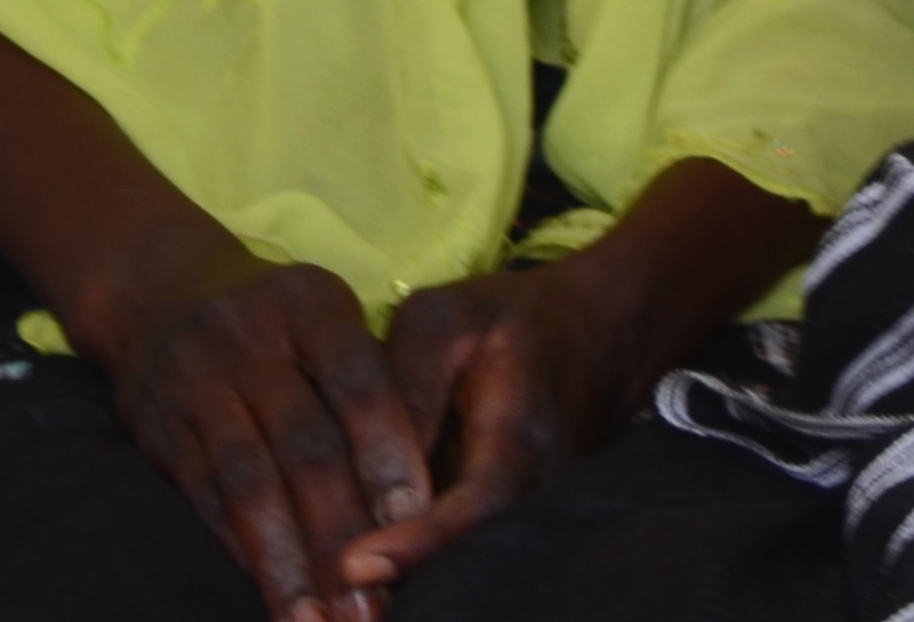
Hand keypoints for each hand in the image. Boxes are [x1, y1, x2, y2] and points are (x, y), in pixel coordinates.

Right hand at [91, 243, 429, 621]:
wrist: (159, 291)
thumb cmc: (276, 319)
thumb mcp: (326, 315)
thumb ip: (369, 380)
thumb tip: (419, 487)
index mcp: (311, 304)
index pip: (358, 384)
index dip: (387, 452)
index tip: (415, 518)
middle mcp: (251, 342)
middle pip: (305, 447)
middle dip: (342, 531)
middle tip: (372, 602)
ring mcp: (198, 387)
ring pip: (250, 486)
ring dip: (286, 563)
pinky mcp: (159, 432)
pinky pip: (204, 501)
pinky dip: (241, 551)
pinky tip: (272, 594)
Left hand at [340, 159, 821, 594]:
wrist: (590, 338)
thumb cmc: (503, 324)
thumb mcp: (443, 321)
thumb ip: (400, 388)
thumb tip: (355, 470)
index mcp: (520, 429)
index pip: (481, 499)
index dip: (421, 539)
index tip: (356, 564)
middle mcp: (535, 490)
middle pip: (470, 556)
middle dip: (399, 584)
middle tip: (323, 609)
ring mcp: (530, 517)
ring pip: (464, 567)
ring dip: (400, 589)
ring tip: (327, 610)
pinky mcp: (509, 530)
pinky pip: (458, 562)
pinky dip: (409, 576)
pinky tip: (351, 588)